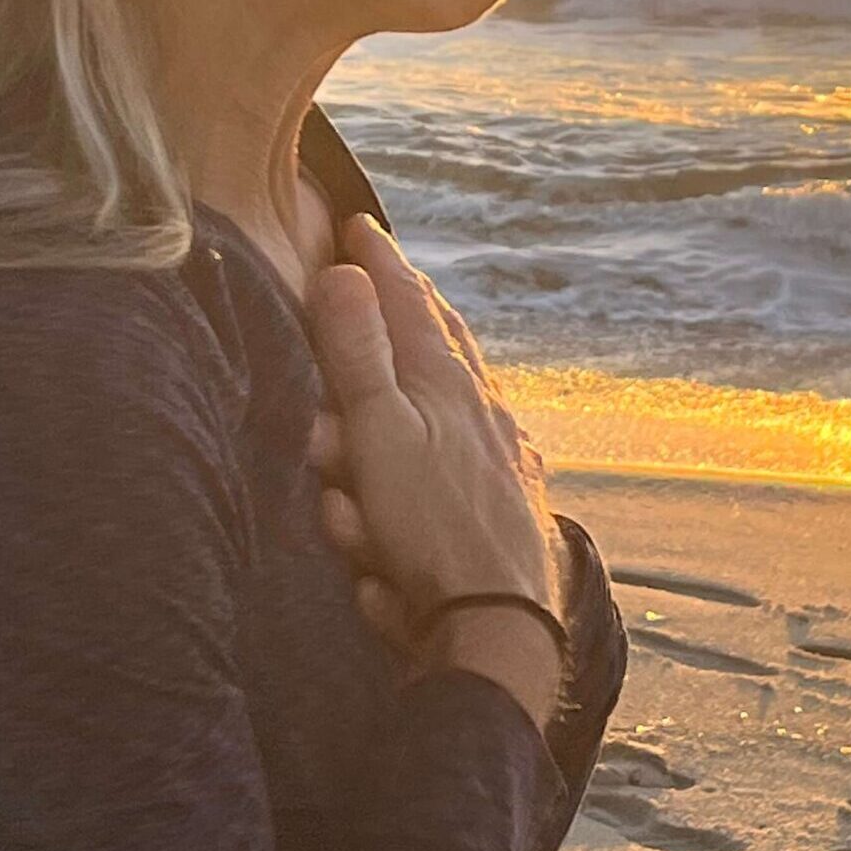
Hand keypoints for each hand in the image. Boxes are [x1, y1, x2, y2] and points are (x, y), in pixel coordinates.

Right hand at [304, 214, 561, 665]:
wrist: (497, 627)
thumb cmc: (431, 527)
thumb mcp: (379, 431)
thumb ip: (358, 353)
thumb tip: (344, 272)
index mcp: (447, 382)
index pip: (408, 301)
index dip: (378, 259)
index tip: (354, 223)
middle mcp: (482, 410)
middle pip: (444, 340)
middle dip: (411, 304)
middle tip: (391, 273)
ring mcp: (501, 456)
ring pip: (458, 393)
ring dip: (429, 365)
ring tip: (419, 332)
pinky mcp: (506, 504)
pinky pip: (467, 456)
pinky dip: (451, 430)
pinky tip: (462, 431)